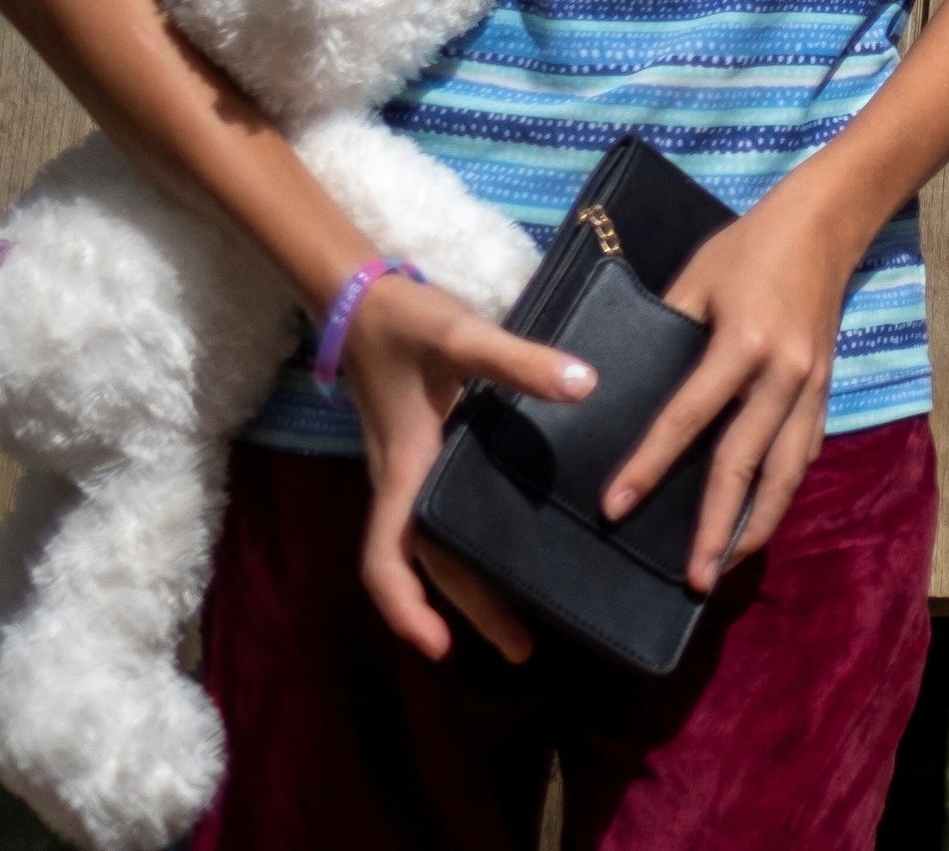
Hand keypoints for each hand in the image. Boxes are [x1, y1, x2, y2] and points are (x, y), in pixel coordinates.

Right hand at [334, 268, 595, 662]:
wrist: (363, 297)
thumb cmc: (406, 319)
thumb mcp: (461, 334)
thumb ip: (520, 360)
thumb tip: (586, 387)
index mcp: (404, 468)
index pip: (388, 557)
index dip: (407, 607)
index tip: (440, 650)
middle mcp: (402, 482)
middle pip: (425, 567)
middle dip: (466, 613)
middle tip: (521, 651)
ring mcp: (409, 473)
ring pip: (434, 547)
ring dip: (469, 587)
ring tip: (523, 621)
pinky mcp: (422, 456)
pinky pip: (439, 519)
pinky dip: (465, 549)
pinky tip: (508, 547)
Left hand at [603, 174, 866, 584]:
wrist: (827, 223)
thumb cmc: (750, 246)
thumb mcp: (694, 278)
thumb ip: (663, 331)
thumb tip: (622, 387)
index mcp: (744, 344)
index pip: (688, 419)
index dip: (648, 466)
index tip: (615, 508)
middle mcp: (784, 375)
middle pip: (747, 466)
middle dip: (717, 527)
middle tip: (692, 580)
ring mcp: (812, 387)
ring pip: (787, 473)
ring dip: (758, 525)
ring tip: (726, 566)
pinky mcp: (824, 390)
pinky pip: (803, 454)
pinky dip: (781, 492)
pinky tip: (758, 518)